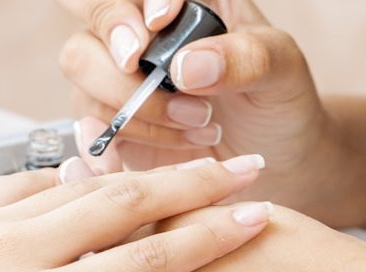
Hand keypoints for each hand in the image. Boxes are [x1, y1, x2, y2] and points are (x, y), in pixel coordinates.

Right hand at [58, 0, 365, 227]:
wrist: (273, 161)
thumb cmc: (279, 104)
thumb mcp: (282, 71)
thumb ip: (245, 57)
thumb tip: (187, 66)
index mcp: (179, 9)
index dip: (122, 11)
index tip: (160, 24)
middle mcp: (140, 46)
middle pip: (83, 42)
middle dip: (121, 75)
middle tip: (180, 99)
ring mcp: (121, 90)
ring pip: (83, 90)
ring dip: (137, 117)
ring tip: (197, 131)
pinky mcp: (117, 132)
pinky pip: (89, 135)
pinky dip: (107, 150)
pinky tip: (139, 163)